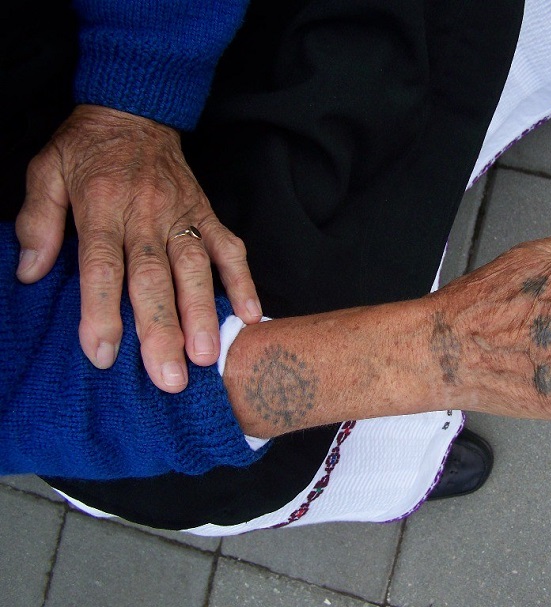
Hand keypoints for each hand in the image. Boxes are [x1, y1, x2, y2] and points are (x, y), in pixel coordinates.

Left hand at [16, 105, 261, 391]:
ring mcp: (182, 215)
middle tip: (169, 376)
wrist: (134, 111)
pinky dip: (242, 280)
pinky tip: (251, 313)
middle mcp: (146, 215)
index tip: (103, 354)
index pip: (102, 265)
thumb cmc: (86, 148)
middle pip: (154, 277)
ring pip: (195, 269)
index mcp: (102, 206)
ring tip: (208, 355)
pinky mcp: (206, 214)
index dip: (102, 311)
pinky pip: (229, 247)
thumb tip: (30, 273)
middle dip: (162, 329)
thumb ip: (38, 221)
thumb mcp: (45, 171)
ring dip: (203, 313)